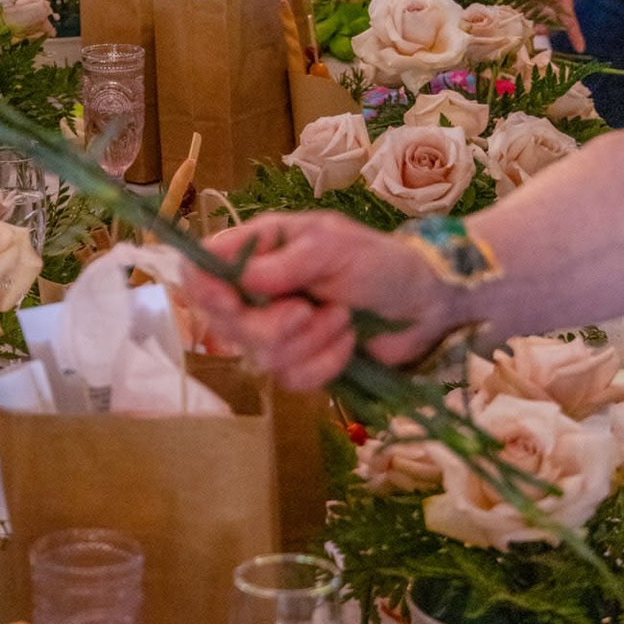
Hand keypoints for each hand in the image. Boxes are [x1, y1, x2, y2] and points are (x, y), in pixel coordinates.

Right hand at [184, 212, 466, 389]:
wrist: (422, 305)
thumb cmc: (378, 261)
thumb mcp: (335, 244)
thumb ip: (287, 260)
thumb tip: (241, 278)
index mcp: (256, 251)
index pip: (201, 271)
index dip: (204, 289)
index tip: (230, 298)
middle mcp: (256, 293)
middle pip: (223, 323)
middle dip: (269, 325)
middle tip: (306, 310)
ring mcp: (275, 333)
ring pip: (260, 356)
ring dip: (310, 341)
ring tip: (343, 318)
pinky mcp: (299, 365)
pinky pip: (292, 379)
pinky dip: (325, 363)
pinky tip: (347, 343)